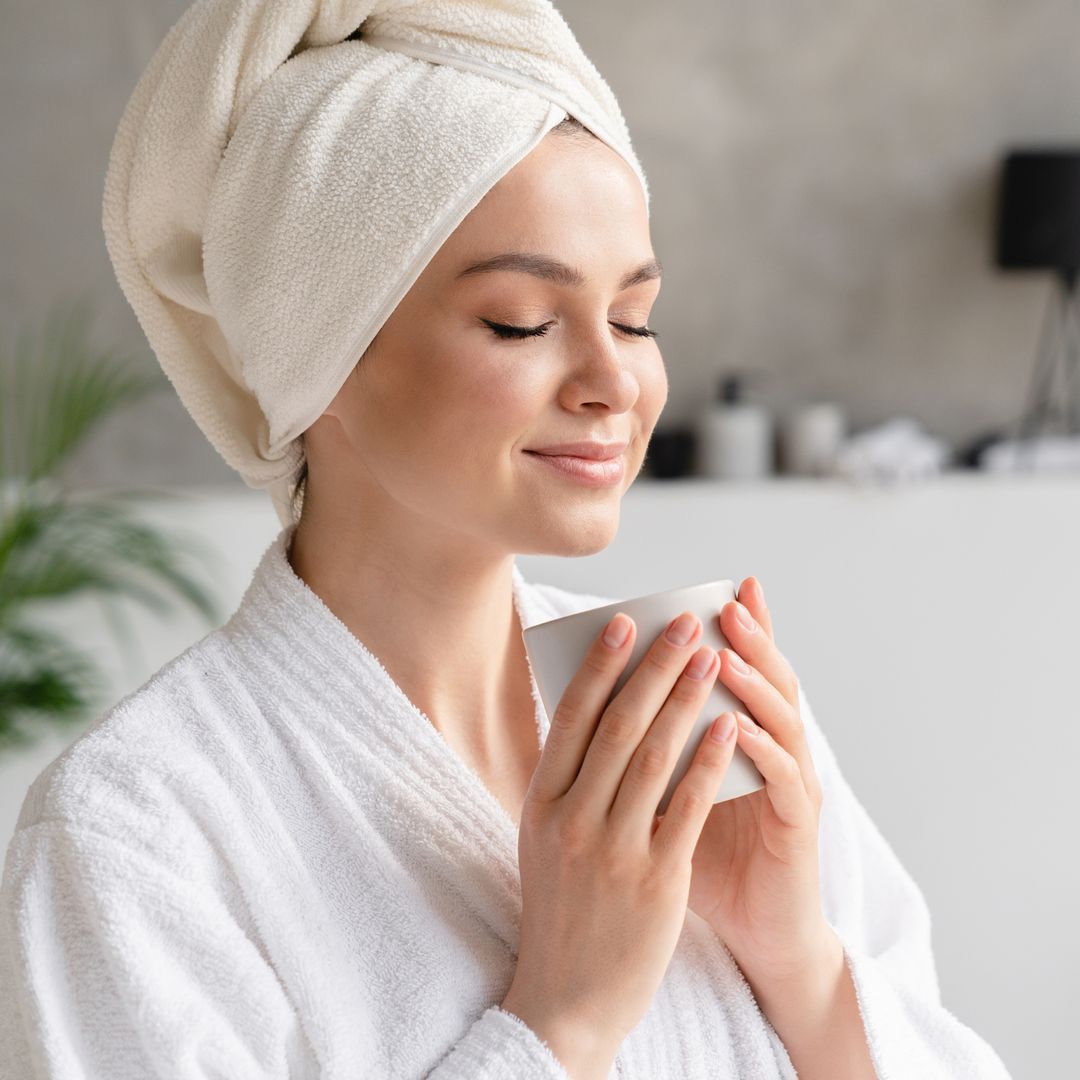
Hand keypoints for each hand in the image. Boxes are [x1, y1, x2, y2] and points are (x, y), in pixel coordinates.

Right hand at [506, 606, 740, 1068]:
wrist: (567, 996)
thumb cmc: (560, 906)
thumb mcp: (543, 837)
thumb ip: (565, 780)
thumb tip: (589, 713)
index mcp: (540, 802)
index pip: (571, 718)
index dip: (600, 666)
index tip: (624, 622)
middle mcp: (571, 818)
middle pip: (618, 725)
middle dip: (655, 666)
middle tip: (684, 622)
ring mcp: (613, 849)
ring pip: (655, 755)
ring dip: (687, 698)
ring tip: (711, 656)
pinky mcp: (655, 879)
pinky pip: (686, 806)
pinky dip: (709, 760)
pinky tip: (729, 725)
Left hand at [675, 577, 831, 979]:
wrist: (752, 932)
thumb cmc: (703, 856)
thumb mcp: (668, 793)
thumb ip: (648, 751)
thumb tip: (590, 710)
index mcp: (746, 740)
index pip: (744, 673)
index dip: (741, 631)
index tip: (721, 587)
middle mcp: (776, 752)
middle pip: (768, 683)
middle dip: (751, 639)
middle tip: (728, 602)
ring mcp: (792, 785)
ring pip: (782, 721)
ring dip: (755, 683)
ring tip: (727, 650)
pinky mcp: (799, 825)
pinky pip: (784, 779)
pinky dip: (761, 749)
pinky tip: (738, 725)